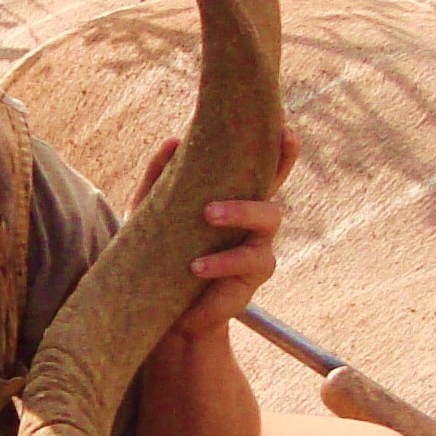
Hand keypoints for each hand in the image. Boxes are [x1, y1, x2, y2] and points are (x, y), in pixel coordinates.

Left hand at [133, 128, 299, 341]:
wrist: (163, 312)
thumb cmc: (161, 254)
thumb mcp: (151, 213)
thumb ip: (160, 177)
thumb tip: (173, 141)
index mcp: (235, 200)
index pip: (264, 170)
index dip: (281, 148)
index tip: (284, 124)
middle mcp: (253, 222)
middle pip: (275, 192)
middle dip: (265, 177)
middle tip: (215, 197)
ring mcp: (258, 249)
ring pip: (269, 219)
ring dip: (240, 213)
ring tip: (208, 217)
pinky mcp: (251, 279)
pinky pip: (247, 263)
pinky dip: (221, 263)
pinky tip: (196, 267)